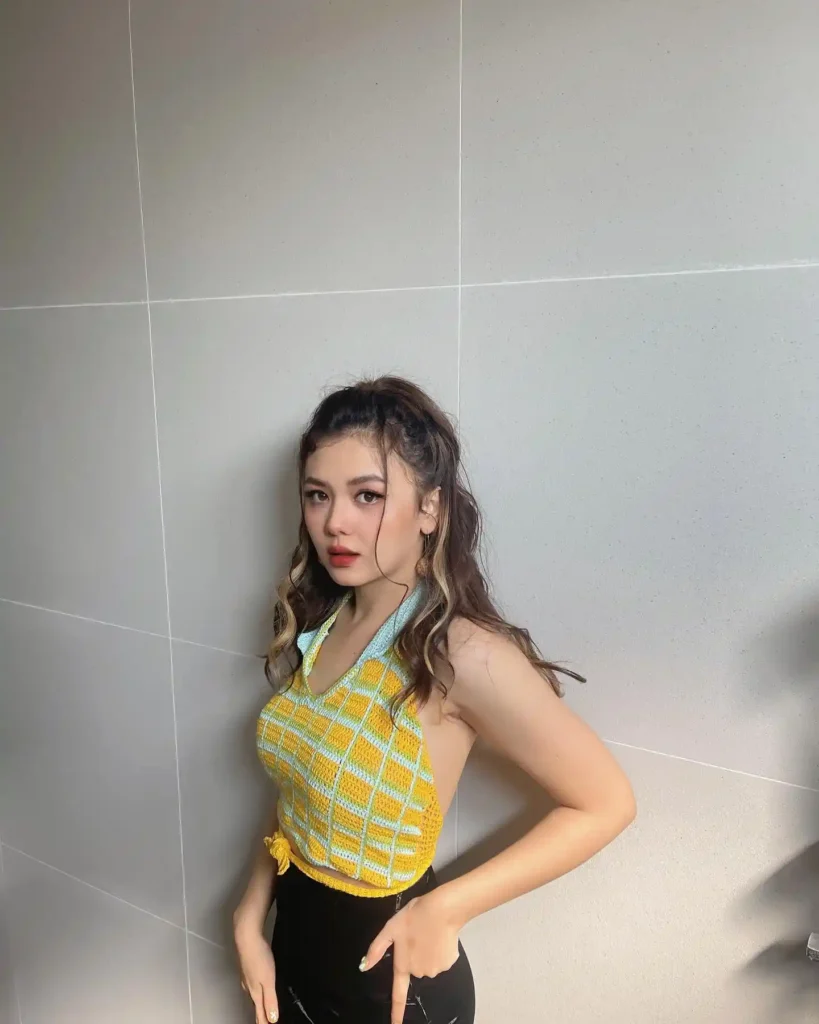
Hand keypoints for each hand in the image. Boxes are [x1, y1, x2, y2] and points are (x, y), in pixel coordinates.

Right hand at [234, 922, 277, 1023]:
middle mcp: (248, 986)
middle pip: (255, 1005)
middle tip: (263, 1022)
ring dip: (257, 1003)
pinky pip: (251, 984)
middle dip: (260, 1015)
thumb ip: (270, 1000)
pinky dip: (255, 990)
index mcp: (255, 992)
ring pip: (252, 994)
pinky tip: (257, 985)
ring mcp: (246, 976)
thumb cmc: (258, 957)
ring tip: (261, 1009)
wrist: (246, 936)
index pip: (259, 1013)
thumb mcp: (268, 980)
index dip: (263, 1022)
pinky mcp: (247, 967)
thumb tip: (272, 1020)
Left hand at [361, 890, 461, 1023]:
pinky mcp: (449, 963)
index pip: (398, 994)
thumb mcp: (390, 928)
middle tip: (417, 936)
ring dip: (428, 953)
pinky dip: (440, 950)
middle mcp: (419, 972)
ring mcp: (435, 969)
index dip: (397, 1013)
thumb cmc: (413, 916)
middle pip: (415, 969)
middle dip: (415, 956)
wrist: (442, 910)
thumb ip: (376, 949)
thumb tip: (363, 967)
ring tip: (429, 933)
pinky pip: (441, 959)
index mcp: (403, 965)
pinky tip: (440, 936)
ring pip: (429, 963)